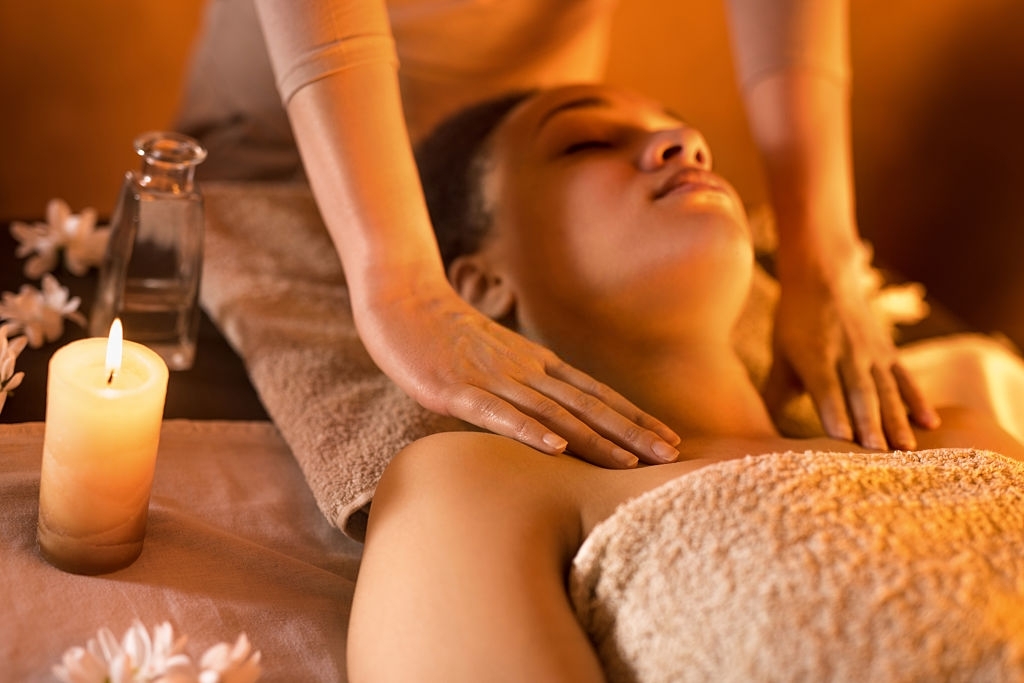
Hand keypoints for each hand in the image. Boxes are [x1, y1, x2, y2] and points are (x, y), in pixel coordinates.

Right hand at [354, 278, 680, 467]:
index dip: (633, 418)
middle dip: (631, 433)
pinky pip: (498, 413)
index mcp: (536, 366)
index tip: (669, 440)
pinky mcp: (458, 389)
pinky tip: (555, 449)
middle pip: (588, 406)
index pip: (596, 394)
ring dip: (594, 439)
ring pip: (554, 413)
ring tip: (630, 463)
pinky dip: (529, 431)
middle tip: (671, 457)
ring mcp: (493, 380)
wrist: (403, 301)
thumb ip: (522, 388)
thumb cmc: (447, 336)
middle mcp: (525, 371)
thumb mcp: (495, 362)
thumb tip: (548, 421)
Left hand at [763, 250, 940, 449]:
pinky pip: (905, 378)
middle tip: (879, 454)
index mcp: (814, 356)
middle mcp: (846, 353)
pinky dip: (918, 400)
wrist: (823, 277)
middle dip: (871, 423)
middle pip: (860, 392)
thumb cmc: (794, 323)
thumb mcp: (780, 354)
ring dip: (898, 419)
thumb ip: (775, 392)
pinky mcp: (888, 350)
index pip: (826, 390)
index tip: (843, 440)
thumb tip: (758, 430)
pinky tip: (930, 424)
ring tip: (907, 448)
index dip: (834, 414)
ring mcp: (871, 351)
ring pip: (887, 388)